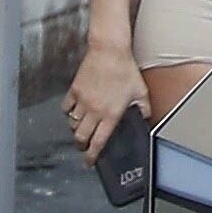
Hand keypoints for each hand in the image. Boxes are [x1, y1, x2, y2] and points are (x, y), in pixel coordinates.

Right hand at [61, 43, 150, 166]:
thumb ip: (144, 108)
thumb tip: (145, 118)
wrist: (110, 51)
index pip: (98, 142)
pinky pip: (66, 107)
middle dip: (81, 145)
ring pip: (72, 124)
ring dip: (76, 128)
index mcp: (110, 114)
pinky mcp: (74, 90)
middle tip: (84, 145)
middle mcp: (94, 111)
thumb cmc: (126, 69)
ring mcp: (82, 101)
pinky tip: (74, 110)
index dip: (92, 156)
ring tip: (82, 126)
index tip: (89, 162)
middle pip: (80, 137)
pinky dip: (68, 112)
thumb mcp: (141, 91)